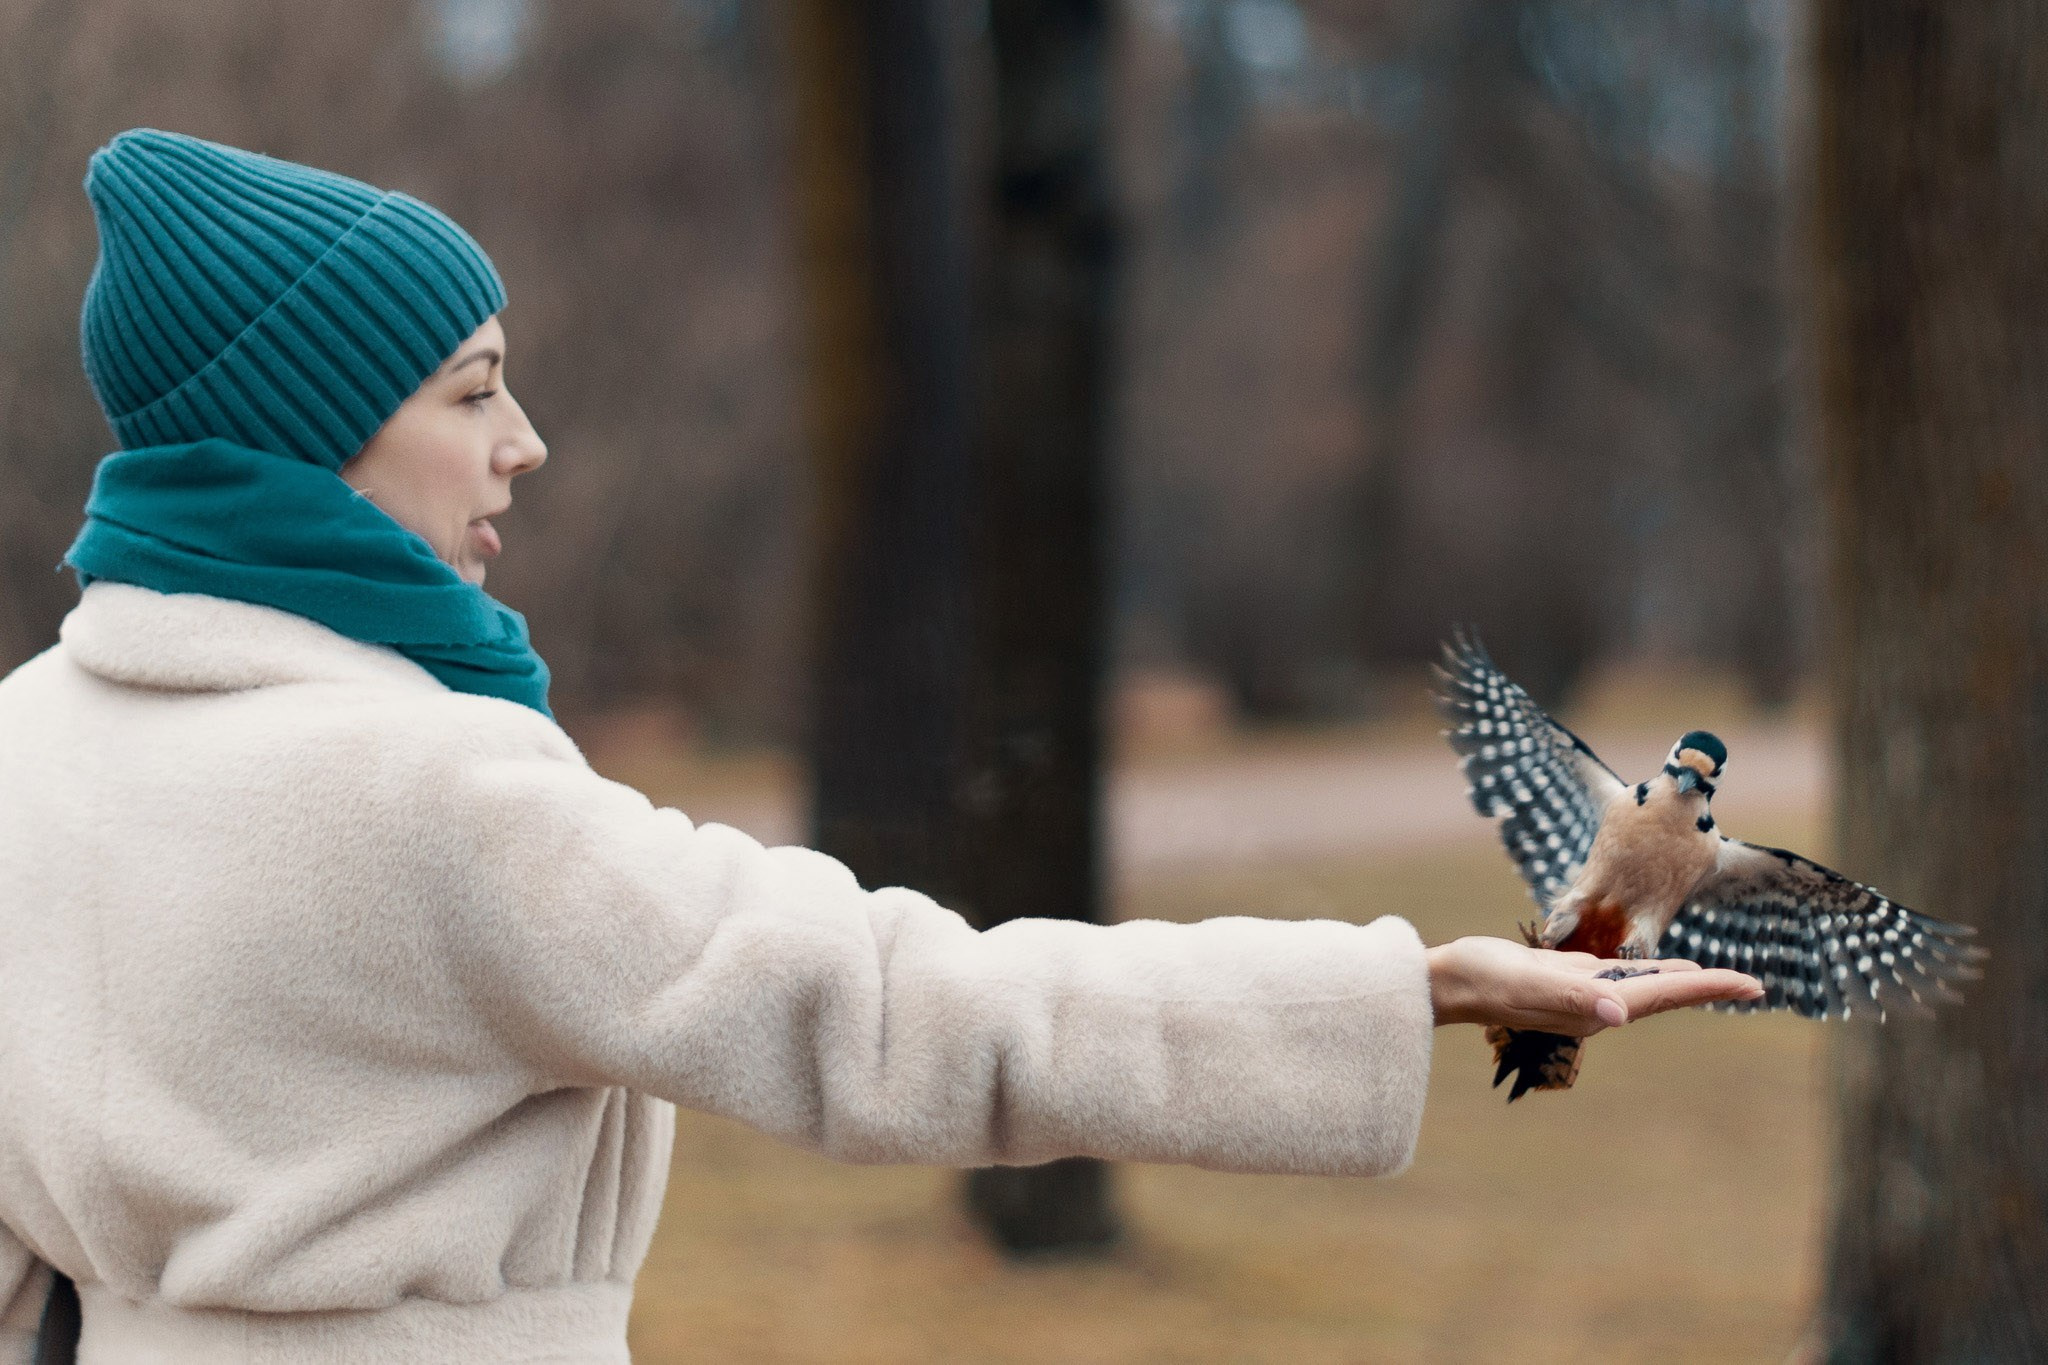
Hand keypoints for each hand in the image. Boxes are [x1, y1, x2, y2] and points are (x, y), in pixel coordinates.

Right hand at [1426, 935, 1763, 1034]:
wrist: (1448, 981)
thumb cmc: (1483, 978)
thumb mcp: (1527, 981)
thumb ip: (1574, 995)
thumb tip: (1621, 1014)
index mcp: (1596, 1007)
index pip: (1665, 994)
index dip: (1709, 986)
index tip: (1752, 984)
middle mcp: (1598, 1005)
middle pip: (1666, 995)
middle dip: (1710, 988)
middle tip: (1755, 984)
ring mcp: (1585, 994)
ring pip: (1648, 987)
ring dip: (1686, 982)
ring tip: (1722, 979)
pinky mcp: (1571, 980)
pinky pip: (1623, 976)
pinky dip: (1652, 972)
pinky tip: (1662, 969)